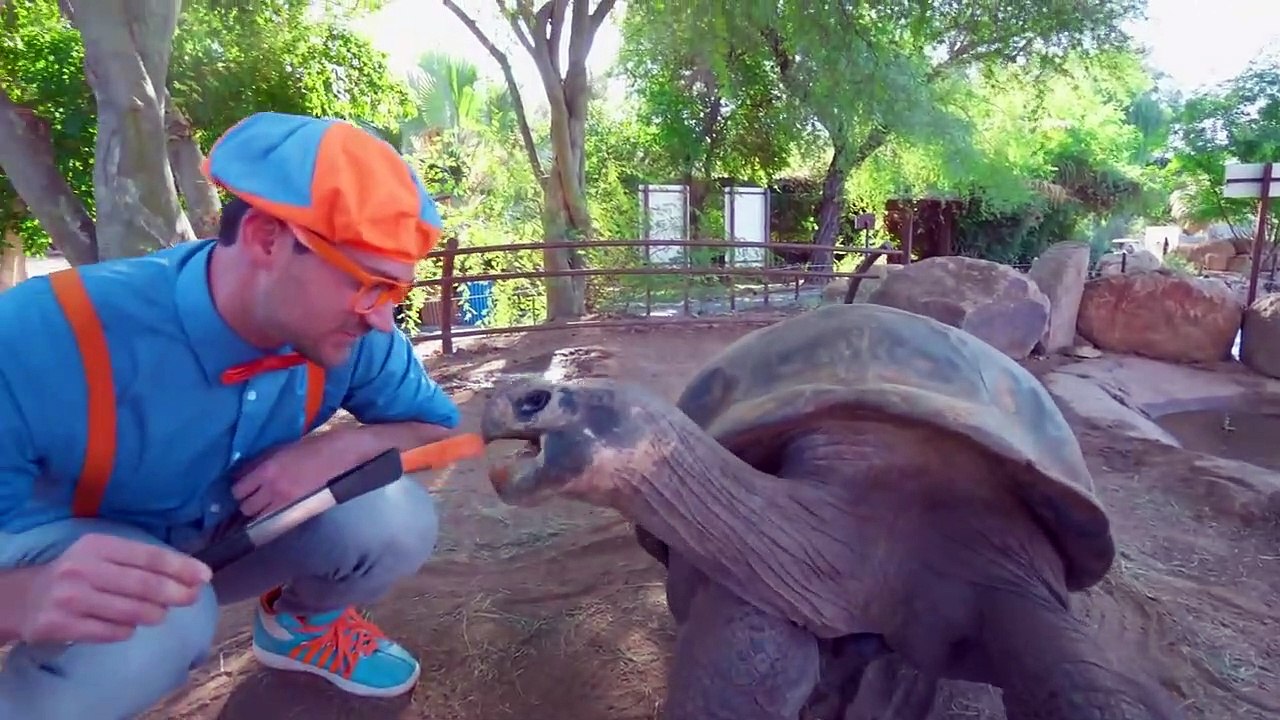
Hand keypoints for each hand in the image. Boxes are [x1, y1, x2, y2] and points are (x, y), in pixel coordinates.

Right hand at [19, 533, 210, 644]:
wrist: (25, 598)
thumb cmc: (77, 573)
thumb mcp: (102, 555)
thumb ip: (141, 561)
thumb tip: (190, 574)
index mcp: (97, 546)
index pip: (148, 557)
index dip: (180, 567)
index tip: (204, 576)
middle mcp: (83, 570)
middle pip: (143, 585)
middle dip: (175, 593)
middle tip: (191, 598)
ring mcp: (71, 599)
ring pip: (131, 612)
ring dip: (154, 614)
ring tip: (159, 614)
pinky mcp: (61, 625)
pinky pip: (111, 632)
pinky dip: (127, 630)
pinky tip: (127, 625)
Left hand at [231, 433, 342, 518]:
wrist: (337, 456)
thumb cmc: (310, 448)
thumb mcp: (279, 449)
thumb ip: (258, 462)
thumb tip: (240, 473)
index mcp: (267, 470)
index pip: (238, 489)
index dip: (238, 490)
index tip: (242, 488)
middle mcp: (272, 488)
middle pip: (246, 507)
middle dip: (247, 502)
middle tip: (253, 497)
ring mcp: (285, 501)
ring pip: (258, 517)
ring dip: (257, 512)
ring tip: (264, 505)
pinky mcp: (297, 508)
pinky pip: (274, 518)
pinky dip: (271, 516)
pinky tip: (275, 510)